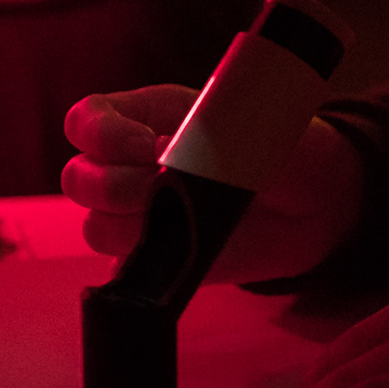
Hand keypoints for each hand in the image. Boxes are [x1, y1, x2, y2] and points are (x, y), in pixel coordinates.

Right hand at [60, 85, 364, 283]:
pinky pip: (125, 270)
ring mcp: (137, 217)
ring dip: (132, 226)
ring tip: (186, 218)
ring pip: (95, 227)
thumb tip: (172, 162)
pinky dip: (148, 264)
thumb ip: (212, 136)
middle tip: (167, 185)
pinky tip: (185, 250)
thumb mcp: (253, 126)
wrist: (309, 204)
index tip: (150, 145)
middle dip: (116, 185)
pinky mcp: (155, 260)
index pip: (86, 121)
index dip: (103, 134)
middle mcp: (127, 166)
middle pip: (78, 178)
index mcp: (143, 117)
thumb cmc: (276, 150)